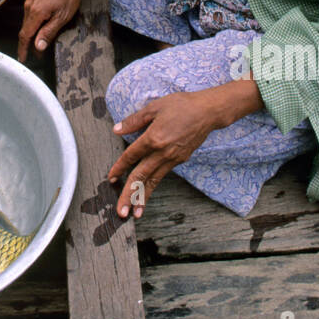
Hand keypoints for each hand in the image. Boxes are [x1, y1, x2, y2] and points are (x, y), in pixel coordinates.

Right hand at [17, 0, 83, 61]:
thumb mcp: (63, 17)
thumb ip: (48, 33)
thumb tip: (38, 47)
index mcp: (36, 12)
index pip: (25, 35)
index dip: (23, 49)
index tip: (23, 59)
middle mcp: (29, 6)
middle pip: (25, 30)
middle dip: (29, 44)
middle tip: (36, 56)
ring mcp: (30, 2)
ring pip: (27, 24)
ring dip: (31, 35)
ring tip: (40, 44)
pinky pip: (29, 16)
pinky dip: (33, 26)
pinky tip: (41, 30)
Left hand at [108, 91, 217, 218]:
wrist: (208, 112)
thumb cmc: (181, 105)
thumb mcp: (154, 107)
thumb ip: (134, 120)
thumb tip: (117, 129)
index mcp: (153, 138)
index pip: (131, 156)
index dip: (119, 167)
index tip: (110, 178)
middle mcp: (162, 153)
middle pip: (141, 177)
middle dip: (129, 195)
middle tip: (121, 212)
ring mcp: (173, 158)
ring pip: (154, 181)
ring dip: (144, 197)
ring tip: (136, 213)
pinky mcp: (181, 160)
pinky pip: (163, 174)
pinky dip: (155, 185)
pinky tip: (148, 192)